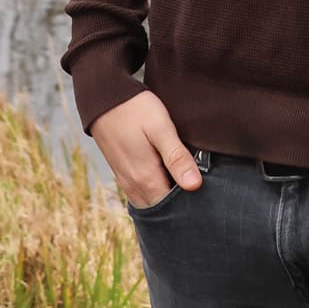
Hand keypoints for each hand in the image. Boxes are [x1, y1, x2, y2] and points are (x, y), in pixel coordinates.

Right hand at [90, 92, 203, 208]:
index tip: (205, 197)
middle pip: (161, 210)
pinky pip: (141, 195)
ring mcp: (126, 180)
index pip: (172, 209)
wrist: (103, 97)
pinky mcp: (122, 173)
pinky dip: (155, 194)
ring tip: (186, 186)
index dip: (190, 206)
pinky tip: (168, 179)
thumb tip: (194, 185)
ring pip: (150, 204)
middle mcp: (134, 186)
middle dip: (179, 207)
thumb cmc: (135, 109)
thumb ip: (177, 157)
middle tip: (199, 194)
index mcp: (146, 178)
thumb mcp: (161, 128)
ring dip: (167, 201)